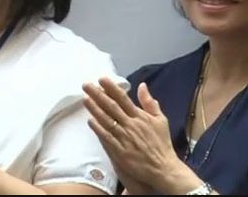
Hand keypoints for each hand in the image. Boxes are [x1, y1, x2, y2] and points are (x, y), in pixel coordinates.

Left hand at [84, 79, 203, 193]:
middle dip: (97, 94)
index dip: (111, 88)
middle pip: (111, 107)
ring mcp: (124, 138)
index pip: (123, 99)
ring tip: (85, 99)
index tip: (101, 79)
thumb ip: (150, 102)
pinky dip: (98, 128)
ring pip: (106, 120)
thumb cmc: (162, 144)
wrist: (162, 168)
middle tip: (86, 85)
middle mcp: (130, 125)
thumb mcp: (160, 120)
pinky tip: (90, 121)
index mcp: (140, 116)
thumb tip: (142, 85)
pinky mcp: (119, 151)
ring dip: (94, 109)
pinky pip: (106, 137)